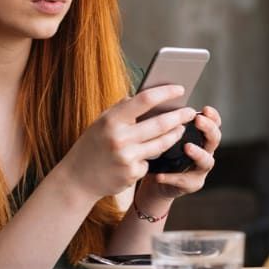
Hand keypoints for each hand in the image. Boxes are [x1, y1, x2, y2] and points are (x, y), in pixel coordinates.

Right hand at [58, 85, 196, 202]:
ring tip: (181, 128)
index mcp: (111, 120)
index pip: (144, 100)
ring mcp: (126, 158)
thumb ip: (122, 109)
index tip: (180, 89)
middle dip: (179, 117)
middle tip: (191, 112)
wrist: (77, 179)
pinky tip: (144, 155)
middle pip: (160, 124)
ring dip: (175, 135)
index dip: (165, 93)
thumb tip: (148, 96)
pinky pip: (150, 162)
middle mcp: (119, 138)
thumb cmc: (92, 146)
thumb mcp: (101, 122)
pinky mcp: (132, 174)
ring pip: (161, 144)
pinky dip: (150, 157)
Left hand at [135, 106, 221, 206]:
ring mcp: (200, 169)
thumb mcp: (165, 136)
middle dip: (208, 128)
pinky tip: (160, 175)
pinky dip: (172, 177)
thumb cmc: (161, 153)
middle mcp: (206, 152)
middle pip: (215, 139)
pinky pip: (184, 181)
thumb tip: (156, 103)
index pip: (214, 124)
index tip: (205, 109)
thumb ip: (167, 123)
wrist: (156, 181)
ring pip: (207, 161)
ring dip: (198, 153)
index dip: (213, 117)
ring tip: (187, 147)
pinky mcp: (192, 184)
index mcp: (201, 137)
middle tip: (198, 120)